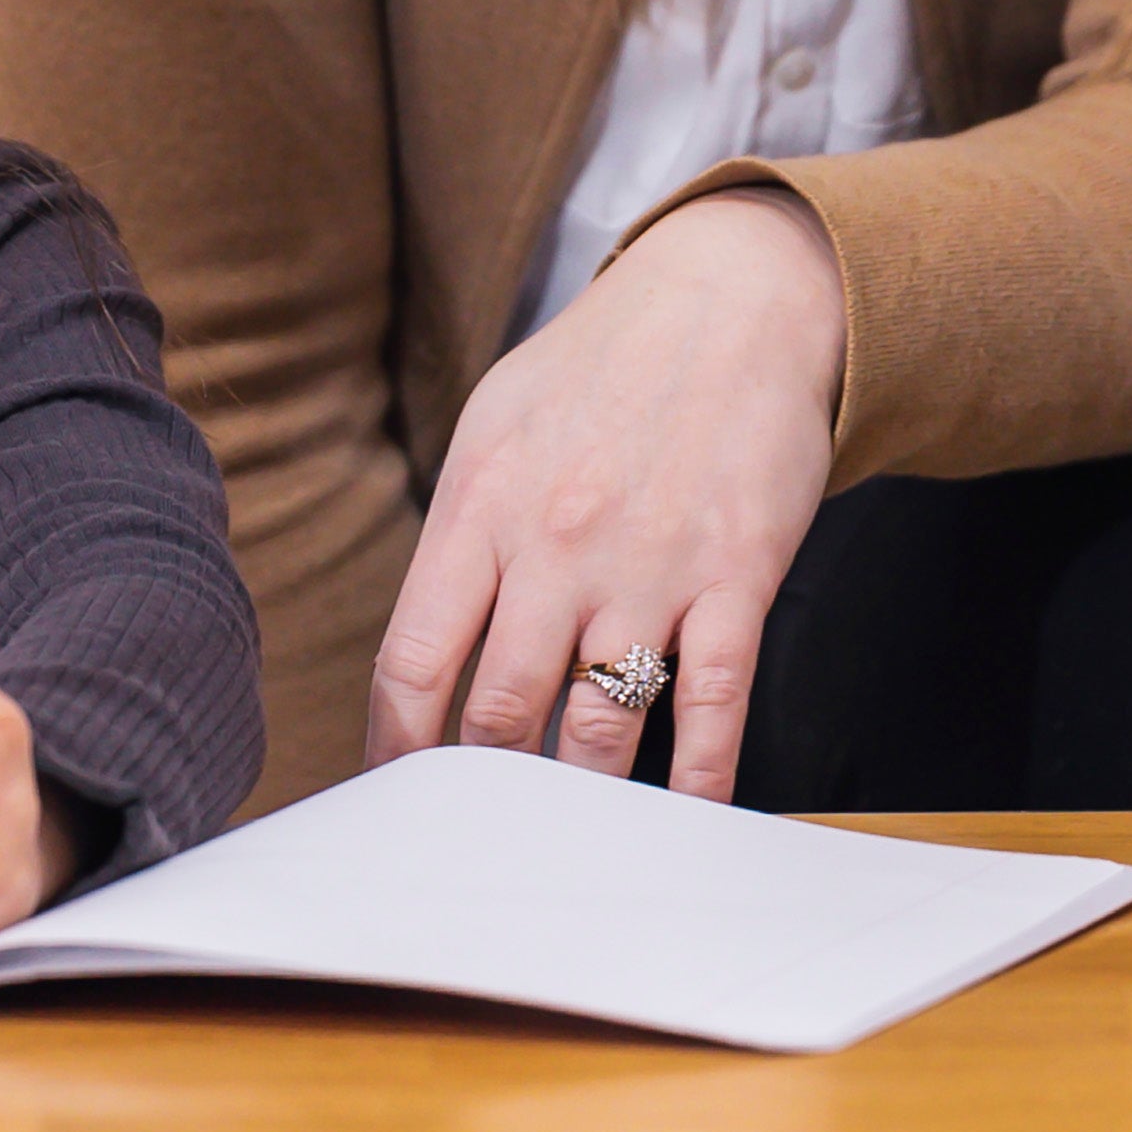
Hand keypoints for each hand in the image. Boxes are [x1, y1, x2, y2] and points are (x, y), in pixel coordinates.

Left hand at [369, 189, 846, 804]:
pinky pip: (712, 705)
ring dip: (576, 797)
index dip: (394, 749)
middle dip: (482, 786)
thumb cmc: (605, 366)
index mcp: (483, 505)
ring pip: (597, 728)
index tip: (395, 792)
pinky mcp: (737, 575)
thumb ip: (462, 537)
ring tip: (565, 835)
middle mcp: (557, 545)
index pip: (413, 663)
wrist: (734, 296)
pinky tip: (682, 820)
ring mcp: (649, 566)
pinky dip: (696, 781)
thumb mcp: (499, 424)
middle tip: (480, 829)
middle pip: (496, 714)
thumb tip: (431, 653)